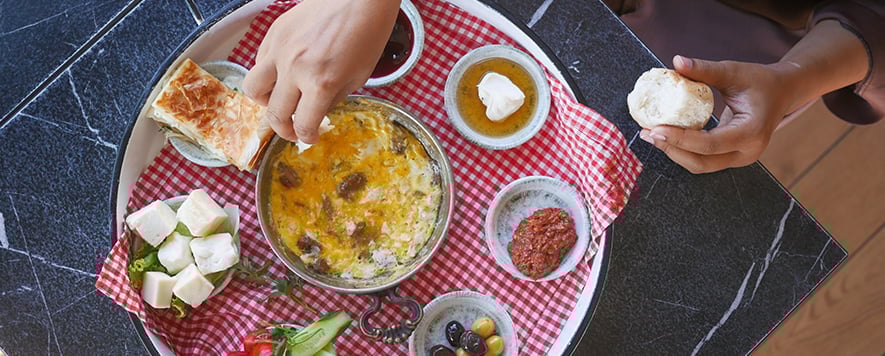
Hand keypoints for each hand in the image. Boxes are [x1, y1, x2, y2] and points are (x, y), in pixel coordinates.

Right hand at [242, 0, 399, 142]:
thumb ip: (333, 99)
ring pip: (253, 89)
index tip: (310, 137)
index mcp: (321, 83)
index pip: (303, 124)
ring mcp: (280, 50)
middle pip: (274, 114)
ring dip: (266, 102)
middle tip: (292, 129)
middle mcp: (295, 69)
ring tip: (281, 101)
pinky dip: (268, 74)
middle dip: (283, 129)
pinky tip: (285, 73)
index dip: (306, 137)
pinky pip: (259, 63)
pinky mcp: (274, 34)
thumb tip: (315, 113)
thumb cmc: (367, 34)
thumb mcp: (358, 77)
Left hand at [639, 20, 868, 173]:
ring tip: (651, 135)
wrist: (782, 93)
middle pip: (702, 163)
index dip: (681, 139)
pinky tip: (665, 136)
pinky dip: (682, 150)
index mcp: (752, 132)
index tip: (655, 128)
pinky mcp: (732, 158)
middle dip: (672, 150)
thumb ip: (705, 69)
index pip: (710, 144)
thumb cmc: (760, 81)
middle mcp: (748, 152)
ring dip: (674, 152)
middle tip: (648, 133)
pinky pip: (703, 160)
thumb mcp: (734, 71)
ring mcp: (740, 158)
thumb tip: (676, 61)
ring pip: (700, 166)